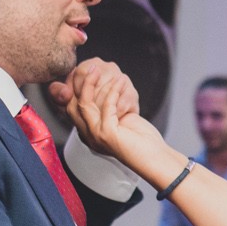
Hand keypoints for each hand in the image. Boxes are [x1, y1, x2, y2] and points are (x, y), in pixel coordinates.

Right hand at [52, 60, 169, 173]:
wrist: (155, 158)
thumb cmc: (142, 141)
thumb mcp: (121, 121)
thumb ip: (110, 109)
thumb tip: (108, 87)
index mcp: (90, 134)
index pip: (72, 109)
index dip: (75, 89)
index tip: (87, 73)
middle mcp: (89, 136)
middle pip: (73, 105)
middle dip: (80, 84)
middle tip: (91, 67)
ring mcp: (96, 136)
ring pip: (85, 103)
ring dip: (94, 83)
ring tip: (103, 70)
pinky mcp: (107, 134)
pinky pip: (107, 105)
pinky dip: (114, 91)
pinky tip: (121, 82)